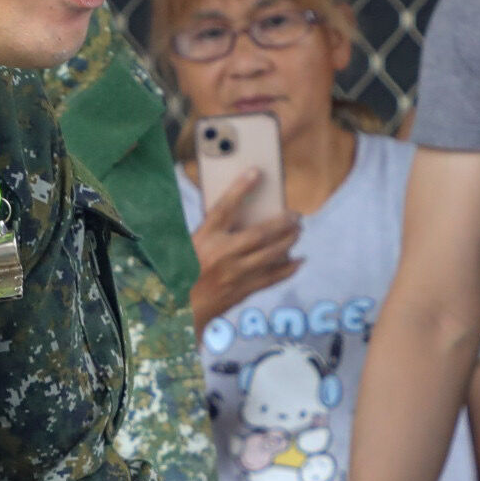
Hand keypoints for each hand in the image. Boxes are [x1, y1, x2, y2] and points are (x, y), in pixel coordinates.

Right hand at [190, 180, 299, 328]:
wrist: (179, 308)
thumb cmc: (184, 272)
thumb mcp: (191, 245)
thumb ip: (214, 230)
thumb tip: (244, 216)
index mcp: (204, 238)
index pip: (224, 208)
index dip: (240, 188)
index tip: (256, 172)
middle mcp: (222, 254)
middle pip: (259, 233)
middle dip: (282, 222)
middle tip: (295, 215)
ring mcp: (235, 274)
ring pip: (271, 254)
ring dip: (289, 241)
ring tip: (298, 231)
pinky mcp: (243, 290)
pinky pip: (272, 277)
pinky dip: (288, 268)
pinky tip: (299, 260)